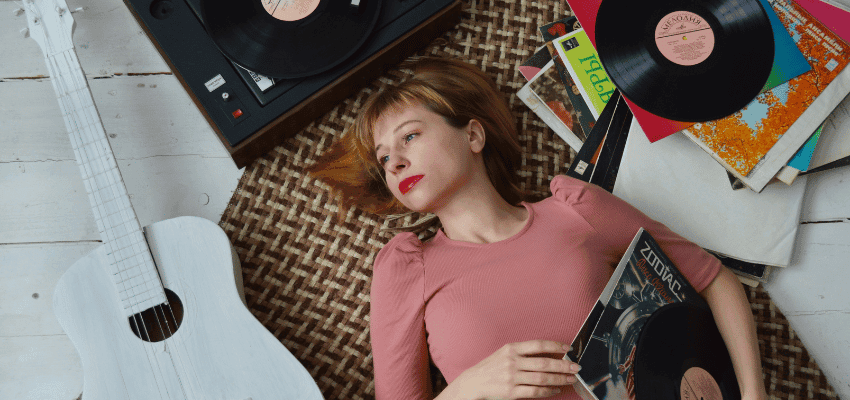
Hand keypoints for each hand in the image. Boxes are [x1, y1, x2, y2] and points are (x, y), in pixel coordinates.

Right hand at [446, 340, 580, 399]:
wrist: (473, 383)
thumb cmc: (491, 367)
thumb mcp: (504, 353)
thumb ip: (523, 352)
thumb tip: (549, 354)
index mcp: (511, 348)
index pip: (538, 345)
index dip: (556, 345)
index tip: (568, 348)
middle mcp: (512, 361)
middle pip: (544, 362)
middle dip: (563, 365)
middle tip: (576, 367)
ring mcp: (512, 377)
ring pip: (542, 378)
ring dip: (559, 379)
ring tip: (570, 379)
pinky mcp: (512, 392)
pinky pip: (535, 392)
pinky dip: (548, 391)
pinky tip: (556, 389)